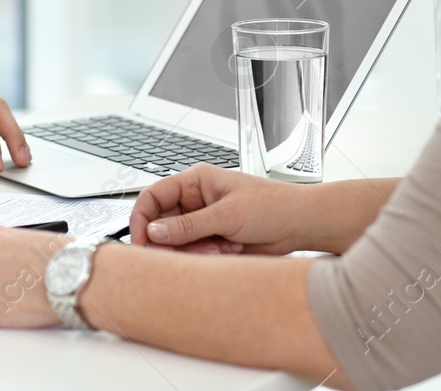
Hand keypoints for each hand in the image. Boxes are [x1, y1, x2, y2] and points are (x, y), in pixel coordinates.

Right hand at [129, 163, 308, 254]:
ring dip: (193, 252)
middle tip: (184, 253)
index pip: (153, 197)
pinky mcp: (212, 241)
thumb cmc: (271, 206)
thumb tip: (154, 231)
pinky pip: (193, 254)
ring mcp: (203, 222)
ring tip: (219, 249)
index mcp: (195, 182)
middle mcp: (195, 201)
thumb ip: (188, 226)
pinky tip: (227, 251)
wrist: (299, 225)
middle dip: (172, 241)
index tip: (141, 241)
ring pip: (177, 243)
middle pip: (162, 224)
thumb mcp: (227, 215)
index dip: (142, 218)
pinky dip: (205, 258)